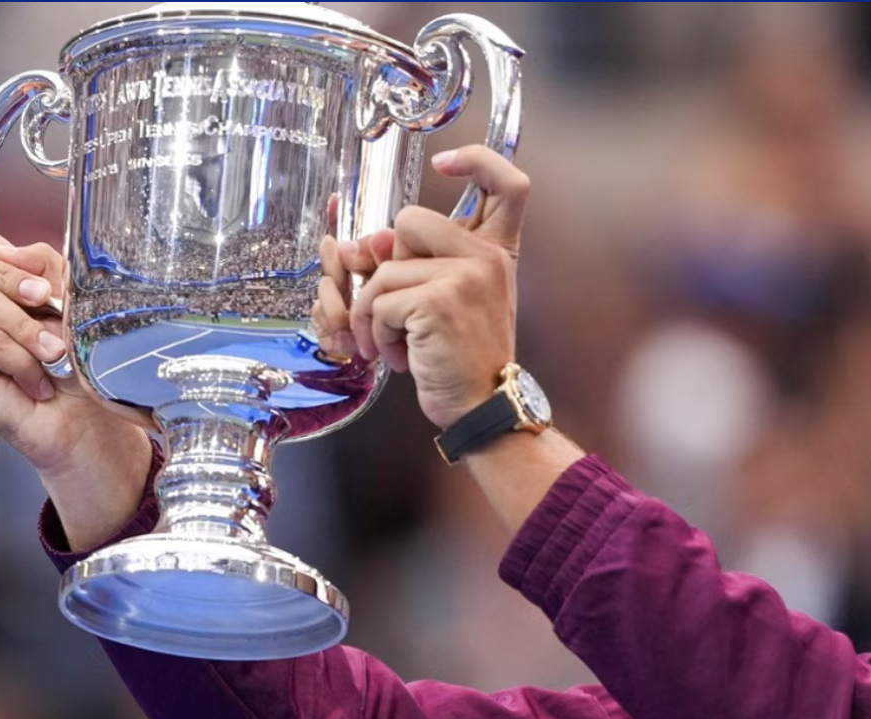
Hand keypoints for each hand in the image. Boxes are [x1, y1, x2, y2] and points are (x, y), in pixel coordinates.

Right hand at [0, 166, 151, 547]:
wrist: (99, 428)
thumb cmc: (96, 370)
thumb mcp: (87, 309)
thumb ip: (54, 271)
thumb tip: (12, 250)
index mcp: (16, 285)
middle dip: (12, 277)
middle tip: (50, 302)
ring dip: (27, 326)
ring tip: (58, 355)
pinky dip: (20, 361)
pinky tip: (40, 383)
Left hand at [313, 145, 528, 429]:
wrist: (482, 406)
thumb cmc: (464, 357)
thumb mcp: (451, 299)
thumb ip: (417, 262)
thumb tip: (362, 244)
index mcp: (497, 251)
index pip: (508, 183)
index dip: (477, 160)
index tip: (445, 162)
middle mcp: (487, 257)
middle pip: (409, 219)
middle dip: (388, 266)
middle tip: (403, 309)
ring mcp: (464, 276)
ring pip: (383, 269)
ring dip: (375, 313)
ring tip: (397, 342)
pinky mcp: (436, 301)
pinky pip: (379, 301)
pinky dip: (377, 333)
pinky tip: (400, 354)